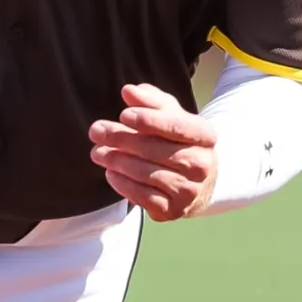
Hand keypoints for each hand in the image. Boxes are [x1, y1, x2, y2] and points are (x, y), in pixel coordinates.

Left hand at [88, 82, 218, 221]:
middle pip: (156, 150)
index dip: (149, 120)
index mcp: (205, 136)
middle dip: (122, 139)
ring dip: (118, 162)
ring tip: (97, 152)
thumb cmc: (177, 140)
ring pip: (147, 173)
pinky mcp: (174, 210)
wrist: (196, 181)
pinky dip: (123, 184)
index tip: (123, 114)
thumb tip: (129, 91)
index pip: (176, 126)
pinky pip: (144, 196)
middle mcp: (202, 165)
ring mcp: (190, 190)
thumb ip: (150, 100)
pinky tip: (110, 172)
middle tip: (96, 131)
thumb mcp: (169, 114)